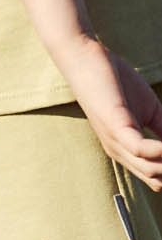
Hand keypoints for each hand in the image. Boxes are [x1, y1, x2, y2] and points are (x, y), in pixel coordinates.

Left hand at [61, 36, 161, 191]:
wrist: (86, 59)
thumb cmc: (117, 85)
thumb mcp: (149, 111)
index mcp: (127, 152)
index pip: (157, 180)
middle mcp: (120, 152)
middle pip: (157, 180)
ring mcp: (114, 140)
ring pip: (151, 170)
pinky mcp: (114, 124)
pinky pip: (139, 148)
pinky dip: (161, 150)